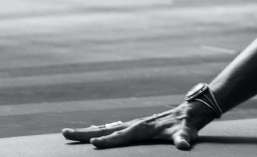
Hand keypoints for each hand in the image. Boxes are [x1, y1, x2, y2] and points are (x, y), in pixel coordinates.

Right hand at [61, 102, 215, 149]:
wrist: (191, 111)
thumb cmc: (187, 125)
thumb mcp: (187, 132)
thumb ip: (184, 138)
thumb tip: (184, 144)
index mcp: (143, 128)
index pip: (122, 136)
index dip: (109, 141)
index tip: (94, 143)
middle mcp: (135, 125)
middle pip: (106, 130)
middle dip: (85, 133)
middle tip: (65, 133)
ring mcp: (134, 124)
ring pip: (106, 128)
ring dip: (87, 132)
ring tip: (68, 133)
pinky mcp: (135, 126)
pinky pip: (112, 129)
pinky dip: (98, 131)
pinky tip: (91, 134)